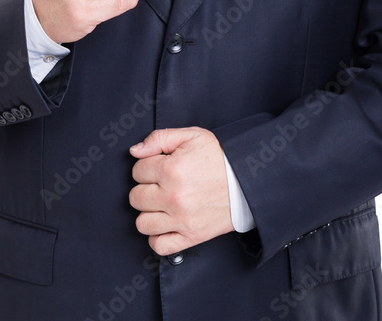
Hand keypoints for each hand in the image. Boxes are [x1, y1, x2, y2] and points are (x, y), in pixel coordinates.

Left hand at [129, 127, 233, 255]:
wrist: (246, 180)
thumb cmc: (219, 156)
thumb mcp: (191, 135)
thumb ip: (159, 138)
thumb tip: (135, 151)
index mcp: (172, 169)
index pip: (137, 171)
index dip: (146, 166)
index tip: (159, 166)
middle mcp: (174, 196)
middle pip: (135, 198)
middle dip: (145, 188)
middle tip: (160, 184)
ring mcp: (181, 219)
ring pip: (142, 223)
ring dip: (149, 212)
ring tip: (161, 203)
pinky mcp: (191, 237)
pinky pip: (159, 245)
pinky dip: (157, 237)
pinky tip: (165, 223)